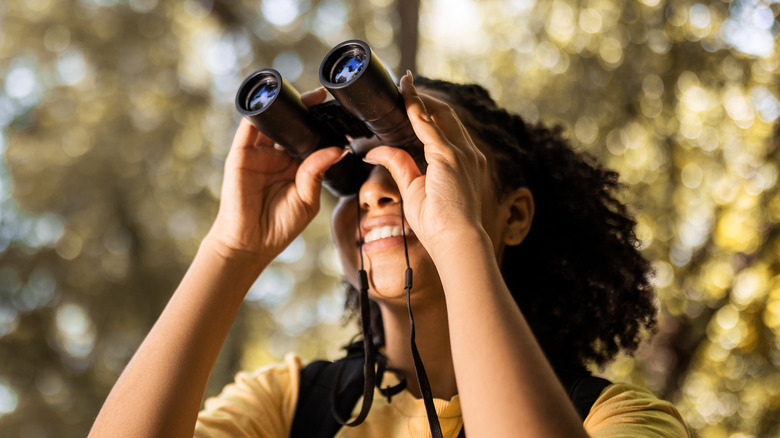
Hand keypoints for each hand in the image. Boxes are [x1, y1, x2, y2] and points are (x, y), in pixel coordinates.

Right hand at [207, 88, 347, 266]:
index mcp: (297, 166)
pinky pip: (249, 127)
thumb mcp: (307, 199)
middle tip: (322, 96)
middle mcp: (278, 156)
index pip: (310, 138)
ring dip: (284, 106)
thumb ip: (317, 172)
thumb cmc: (280, 226)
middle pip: (292, 125)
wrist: (250, 243)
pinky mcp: (242, 154)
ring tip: (303, 96)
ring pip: (272, 121)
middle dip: (305, 109)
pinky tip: (270, 101)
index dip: (321, 124)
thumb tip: (338, 149)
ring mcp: (259, 153)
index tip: (338, 110)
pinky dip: (259, 112)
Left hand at [364, 73, 488, 256]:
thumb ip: (399, 164)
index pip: (445, 128)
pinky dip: (416, 108)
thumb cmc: (439, 223)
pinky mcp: (450, 156)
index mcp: (463, 162)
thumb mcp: (414, 188)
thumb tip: (375, 151)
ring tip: (403, 85)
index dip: (429, 111)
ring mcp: (461, 153)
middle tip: (404, 84)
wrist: (456, 240)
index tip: (413, 99)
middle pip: (446, 115)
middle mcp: (467, 153)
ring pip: (439, 114)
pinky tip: (404, 97)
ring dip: (420, 98)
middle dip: (425, 98)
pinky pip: (429, 125)